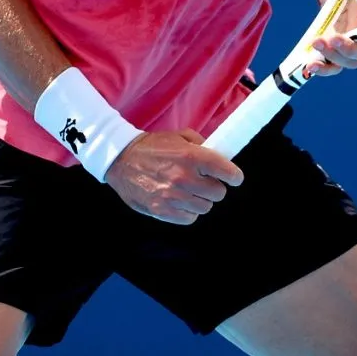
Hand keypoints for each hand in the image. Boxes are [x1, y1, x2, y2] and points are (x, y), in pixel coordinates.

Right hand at [105, 129, 243, 224]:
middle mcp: (184, 177)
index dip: (234, 176)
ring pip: (205, 208)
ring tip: (192, 191)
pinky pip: (189, 218)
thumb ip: (201, 145)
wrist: (121, 159)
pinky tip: (182, 201)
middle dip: (215, 187)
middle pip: (218, 193)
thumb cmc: (152, 147)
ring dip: (202, 200)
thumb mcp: (179, 136)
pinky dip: (189, 212)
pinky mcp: (162, 211)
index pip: (226, 172)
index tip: (235, 178)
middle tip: (207, 182)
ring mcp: (172, 197)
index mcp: (191, 156)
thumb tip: (220, 155)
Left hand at [308, 0, 356, 76]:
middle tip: (334, 39)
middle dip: (350, 49)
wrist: (331, 2)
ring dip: (334, 59)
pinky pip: (332, 67)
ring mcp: (348, 47)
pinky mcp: (333, 56)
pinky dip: (322, 70)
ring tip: (316, 49)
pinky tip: (309, 67)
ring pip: (349, 62)